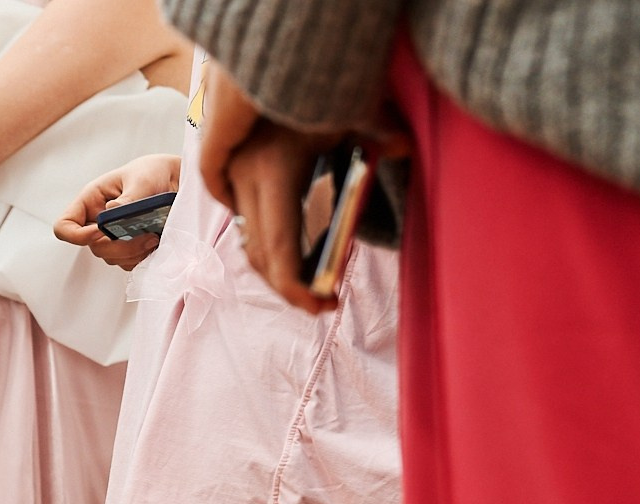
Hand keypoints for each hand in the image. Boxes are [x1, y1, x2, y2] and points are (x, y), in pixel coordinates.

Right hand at [53, 152, 180, 269]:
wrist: (178, 181)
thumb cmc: (154, 171)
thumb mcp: (143, 178)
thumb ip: (129, 197)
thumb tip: (111, 210)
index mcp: (92, 201)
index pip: (65, 226)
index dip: (76, 236)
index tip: (100, 232)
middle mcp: (97, 221)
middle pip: (92, 247)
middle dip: (118, 246)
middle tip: (145, 236)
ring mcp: (112, 236)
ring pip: (111, 258)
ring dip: (133, 253)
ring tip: (154, 237)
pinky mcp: (129, 247)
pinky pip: (128, 263)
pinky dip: (141, 258)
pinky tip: (155, 242)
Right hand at [197, 64, 352, 313]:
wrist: (265, 62)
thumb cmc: (305, 81)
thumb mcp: (343, 106)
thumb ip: (377, 129)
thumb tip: (406, 147)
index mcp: (271, 172)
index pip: (277, 252)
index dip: (297, 290)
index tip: (324, 306)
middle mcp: (244, 182)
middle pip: (260, 258)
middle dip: (290, 289)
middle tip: (324, 303)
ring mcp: (233, 181)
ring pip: (249, 246)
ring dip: (278, 271)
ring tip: (314, 284)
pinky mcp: (234, 178)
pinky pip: (248, 227)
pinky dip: (270, 249)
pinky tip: (297, 256)